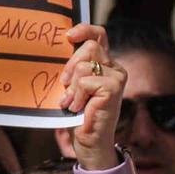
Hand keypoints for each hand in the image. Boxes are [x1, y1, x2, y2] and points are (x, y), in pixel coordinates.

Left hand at [57, 25, 125, 167]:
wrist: (91, 144)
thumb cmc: (79, 116)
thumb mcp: (73, 87)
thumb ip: (73, 69)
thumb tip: (57, 50)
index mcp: (105, 64)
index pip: (99, 35)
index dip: (85, 29)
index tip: (68, 36)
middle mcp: (115, 68)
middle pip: (90, 47)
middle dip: (70, 65)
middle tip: (65, 85)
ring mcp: (117, 77)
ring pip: (84, 65)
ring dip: (72, 87)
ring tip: (72, 102)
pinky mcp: (114, 88)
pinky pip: (85, 81)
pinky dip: (77, 95)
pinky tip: (79, 107)